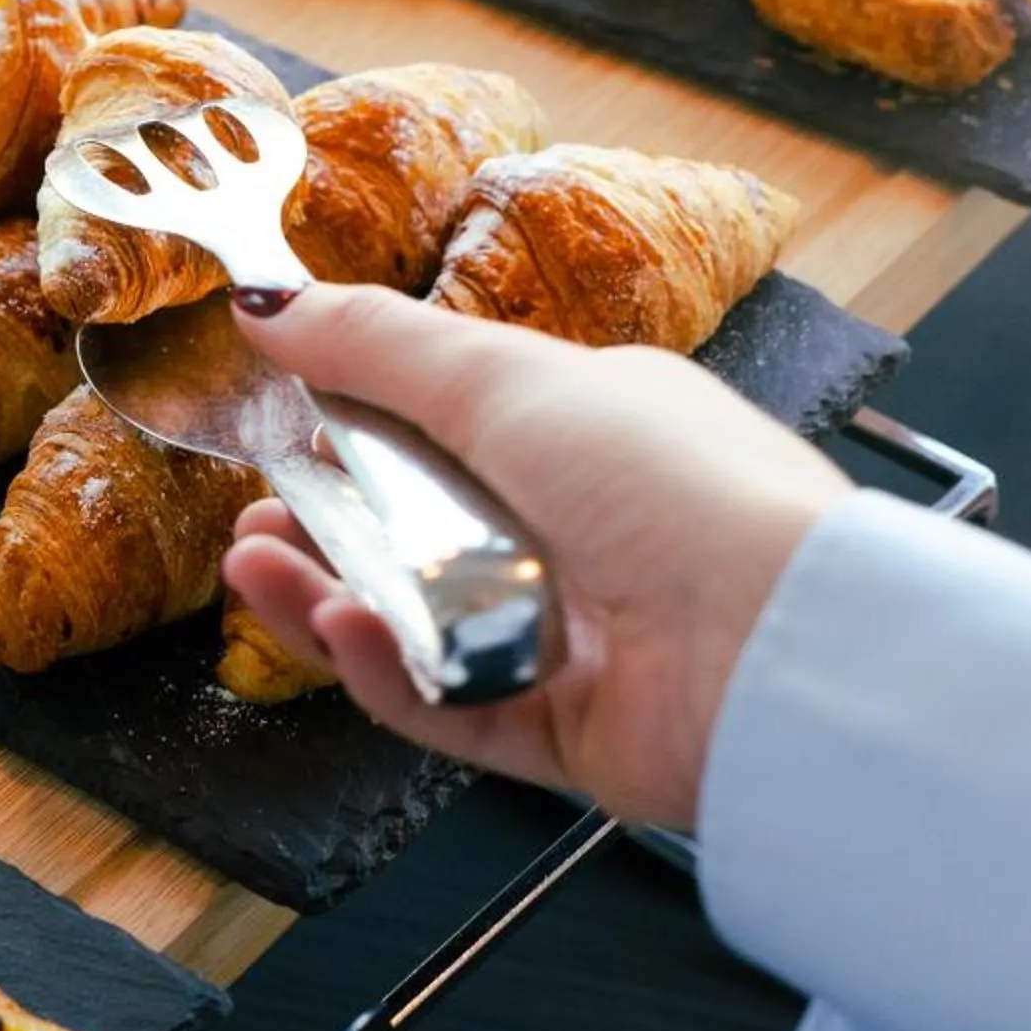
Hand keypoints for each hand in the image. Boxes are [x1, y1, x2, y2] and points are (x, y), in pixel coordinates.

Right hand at [222, 285, 850, 827]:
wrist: (776, 649)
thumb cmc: (674, 487)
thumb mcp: (506, 380)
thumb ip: (376, 346)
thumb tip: (268, 300)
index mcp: (593, 430)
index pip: (451, 422)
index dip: (357, 425)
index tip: (277, 421)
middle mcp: (586, 529)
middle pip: (420, 530)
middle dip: (325, 526)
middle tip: (254, 522)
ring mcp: (575, 634)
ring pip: (421, 622)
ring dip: (333, 596)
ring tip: (259, 573)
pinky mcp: (566, 730)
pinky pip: (452, 702)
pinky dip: (392, 671)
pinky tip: (346, 632)